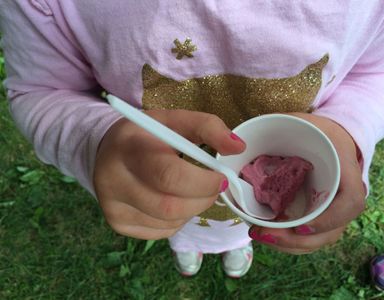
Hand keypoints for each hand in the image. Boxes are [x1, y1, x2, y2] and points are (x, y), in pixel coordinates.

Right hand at [94, 109, 245, 239]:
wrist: (108, 151)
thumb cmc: (147, 135)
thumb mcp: (174, 120)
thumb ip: (207, 127)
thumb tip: (238, 147)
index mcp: (129, 147)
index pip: (170, 175)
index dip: (203, 182)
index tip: (221, 177)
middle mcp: (113, 180)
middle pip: (170, 206)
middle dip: (203, 199)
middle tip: (212, 187)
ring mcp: (112, 206)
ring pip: (169, 222)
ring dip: (192, 209)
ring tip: (189, 191)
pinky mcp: (117, 223)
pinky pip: (161, 231)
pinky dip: (178, 219)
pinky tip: (172, 201)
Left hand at [248, 113, 365, 253]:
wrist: (330, 137)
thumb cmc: (316, 129)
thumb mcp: (302, 120)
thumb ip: (278, 125)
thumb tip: (236, 140)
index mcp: (347, 170)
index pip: (351, 201)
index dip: (330, 218)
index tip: (300, 225)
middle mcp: (343, 195)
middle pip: (331, 231)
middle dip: (296, 240)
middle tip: (262, 234)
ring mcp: (333, 208)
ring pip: (318, 239)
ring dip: (288, 244)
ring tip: (259, 235)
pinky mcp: (319, 214)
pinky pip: (308, 235)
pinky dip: (288, 240)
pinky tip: (266, 233)